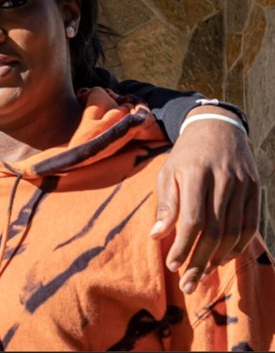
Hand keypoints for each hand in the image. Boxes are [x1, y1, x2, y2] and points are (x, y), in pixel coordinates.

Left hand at [150, 115, 259, 294]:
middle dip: (199, 260)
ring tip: (201, 274)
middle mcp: (223, 180)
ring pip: (234, 232)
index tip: (172, 265)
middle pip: (214, 231)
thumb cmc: (186, 155)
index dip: (183, 246)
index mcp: (196, 174)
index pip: (192, 219)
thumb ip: (166, 204)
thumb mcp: (168, 172)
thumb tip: (156, 236)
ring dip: (217, 259)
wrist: (217, 129)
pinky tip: (221, 259)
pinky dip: (237, 247)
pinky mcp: (255, 190)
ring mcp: (243, 185)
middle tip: (187, 283)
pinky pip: (249, 227)